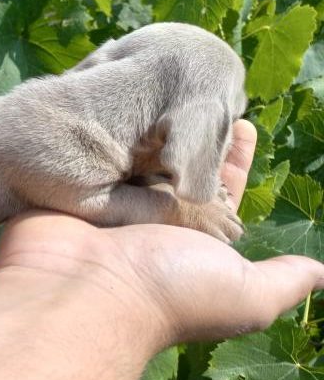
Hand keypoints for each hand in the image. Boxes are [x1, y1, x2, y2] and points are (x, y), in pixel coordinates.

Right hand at [0, 119, 323, 345]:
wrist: (84, 288)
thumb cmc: (168, 288)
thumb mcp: (246, 293)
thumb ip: (283, 281)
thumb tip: (320, 272)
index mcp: (192, 241)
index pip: (221, 193)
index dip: (235, 160)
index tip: (243, 123)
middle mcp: (152, 222)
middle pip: (179, 169)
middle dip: (194, 135)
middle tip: (205, 92)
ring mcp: (111, 205)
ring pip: (139, 158)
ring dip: (153, 128)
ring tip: (168, 85)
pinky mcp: (79, 192)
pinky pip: (100, 155)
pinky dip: (111, 133)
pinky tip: (123, 101)